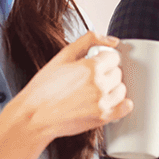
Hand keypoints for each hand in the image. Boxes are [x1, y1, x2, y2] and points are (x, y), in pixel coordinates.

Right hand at [4, 31, 134, 140]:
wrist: (34, 115)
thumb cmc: (44, 87)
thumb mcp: (63, 55)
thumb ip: (90, 40)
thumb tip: (113, 40)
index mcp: (91, 67)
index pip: (114, 57)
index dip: (103, 60)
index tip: (94, 65)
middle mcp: (99, 84)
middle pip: (118, 73)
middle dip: (107, 74)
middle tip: (89, 80)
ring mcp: (102, 103)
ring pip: (121, 90)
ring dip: (112, 89)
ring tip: (94, 92)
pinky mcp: (102, 118)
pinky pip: (125, 108)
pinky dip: (121, 104)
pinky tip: (107, 102)